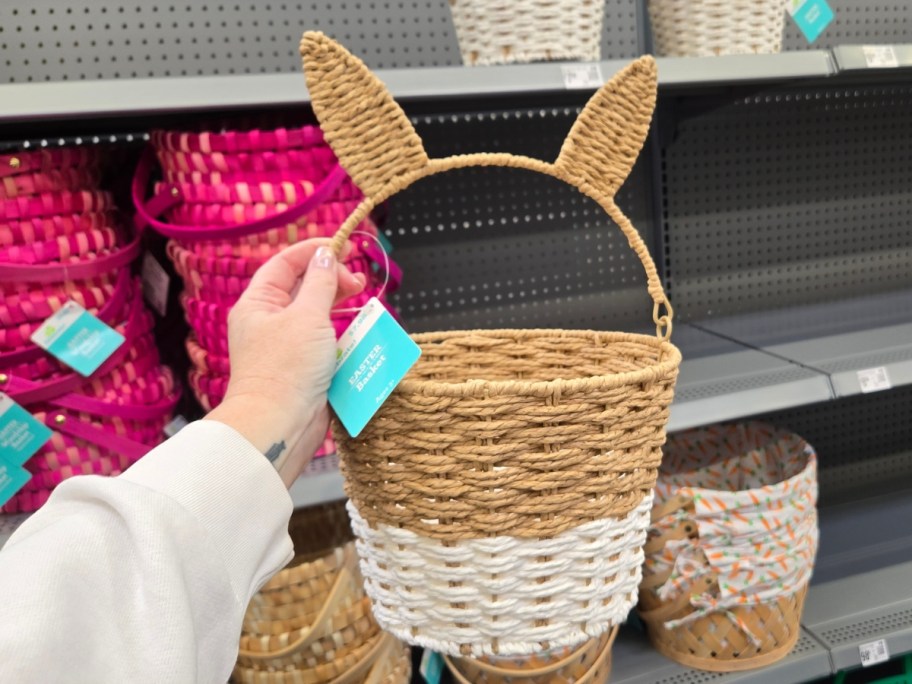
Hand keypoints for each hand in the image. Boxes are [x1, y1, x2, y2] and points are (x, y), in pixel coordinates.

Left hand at [205, 239, 365, 486]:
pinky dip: (343, 336)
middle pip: (304, 288)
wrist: (280, 423)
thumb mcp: (308, 316)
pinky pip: (326, 342)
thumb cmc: (287, 368)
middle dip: (332, 281)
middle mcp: (270, 322)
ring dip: (341, 308)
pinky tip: (358, 334)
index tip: (344, 248)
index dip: (314, 252)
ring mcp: (287, 346)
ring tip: (361, 304)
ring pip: (318, 315)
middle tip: (357, 283)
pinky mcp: (304, 368)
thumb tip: (326, 257)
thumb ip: (321, 282)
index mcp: (259, 303)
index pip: (285, 264)